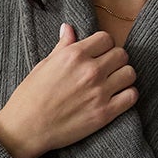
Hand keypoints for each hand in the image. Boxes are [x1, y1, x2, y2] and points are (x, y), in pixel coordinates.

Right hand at [0, 23, 137, 157]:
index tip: (98, 55)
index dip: (103, 46)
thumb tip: (69, 28)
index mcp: (74, 55)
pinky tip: (117, 97)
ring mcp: (99, 92)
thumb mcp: (44, 65)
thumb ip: (62, 46)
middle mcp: (90, 71)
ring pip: (130, 73)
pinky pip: (131, 96)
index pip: (106, 38)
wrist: (26, 128)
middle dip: (114, 60)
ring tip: (113, 83)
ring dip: (123, 77)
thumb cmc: (30, 96)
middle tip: (106, 70)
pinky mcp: (104, 113)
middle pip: (121, 54)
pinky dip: (127, 95)